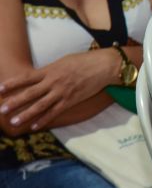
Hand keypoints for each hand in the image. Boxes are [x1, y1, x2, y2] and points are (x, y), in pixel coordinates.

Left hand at [0, 50, 115, 129]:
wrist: (104, 66)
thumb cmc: (85, 60)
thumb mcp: (64, 61)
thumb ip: (51, 70)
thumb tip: (40, 76)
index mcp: (51, 70)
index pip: (27, 78)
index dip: (12, 83)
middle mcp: (54, 81)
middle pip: (30, 93)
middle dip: (14, 102)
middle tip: (1, 109)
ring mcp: (62, 92)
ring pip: (40, 105)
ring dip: (26, 114)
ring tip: (14, 122)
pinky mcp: (71, 100)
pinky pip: (55, 112)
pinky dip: (44, 120)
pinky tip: (35, 126)